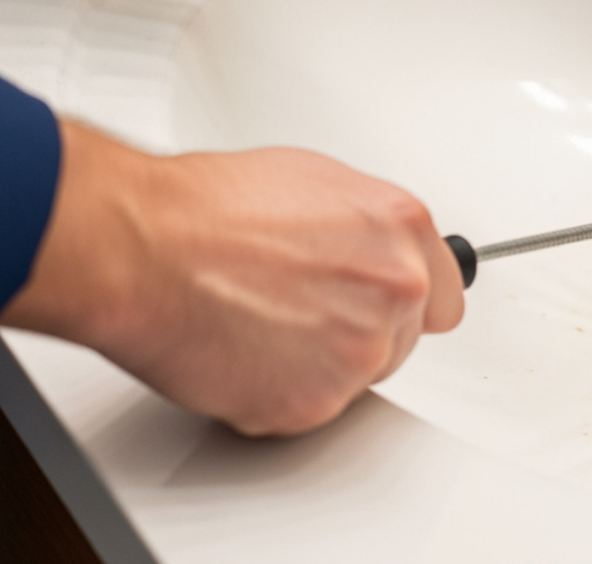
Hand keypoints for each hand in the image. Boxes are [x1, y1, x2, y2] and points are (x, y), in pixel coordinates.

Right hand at [0, 120, 464, 434]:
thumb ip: (362, 225)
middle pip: (403, 339)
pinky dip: (274, 393)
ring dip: (315, 364)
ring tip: (255, 320)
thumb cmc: (204, 208)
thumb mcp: (310, 180)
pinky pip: (307, 412)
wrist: (145, 246)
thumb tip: (365, 245)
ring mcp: (358, 352)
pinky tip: (239, 350)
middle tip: (293, 307)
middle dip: (355, 329)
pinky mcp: (314, 404)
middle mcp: (393, 290)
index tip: (383, 304)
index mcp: (400, 228)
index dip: (404, 299)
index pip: (445, 292)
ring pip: (356, 379)